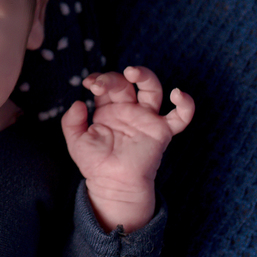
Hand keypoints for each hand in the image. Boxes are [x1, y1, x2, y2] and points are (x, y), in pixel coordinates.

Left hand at [61, 66, 193, 231]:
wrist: (112, 185)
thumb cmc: (96, 164)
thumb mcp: (76, 141)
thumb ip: (71, 122)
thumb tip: (79, 102)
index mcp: (109, 109)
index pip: (107, 85)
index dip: (99, 79)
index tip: (88, 83)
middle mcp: (129, 110)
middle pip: (126, 84)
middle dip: (113, 78)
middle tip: (100, 84)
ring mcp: (146, 119)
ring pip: (152, 89)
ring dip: (145, 76)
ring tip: (132, 72)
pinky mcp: (161, 131)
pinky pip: (181, 117)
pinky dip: (185, 104)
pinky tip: (179, 94)